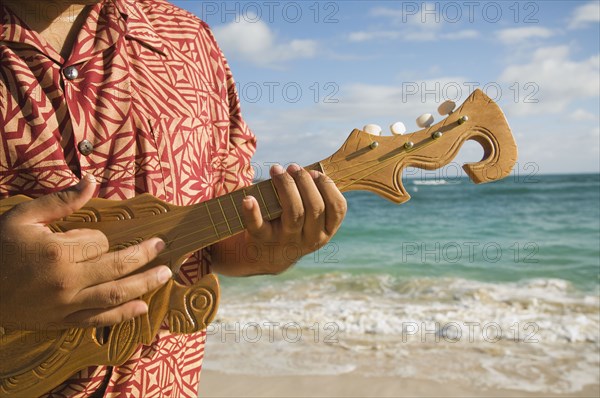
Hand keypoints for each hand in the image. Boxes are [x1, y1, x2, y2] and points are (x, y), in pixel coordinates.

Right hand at [0, 175, 171, 329]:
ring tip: (166, 273)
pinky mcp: (62, 321)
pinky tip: (143, 307)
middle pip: (118, 267)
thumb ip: (61, 201)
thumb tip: (91, 180)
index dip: (99, 237)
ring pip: (115, 294)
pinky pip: (99, 319)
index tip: (89, 238)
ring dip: (145, 284)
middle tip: (162, 246)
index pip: (98, 242)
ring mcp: (67, 305)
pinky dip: (123, 315)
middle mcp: (67, 281)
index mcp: (58, 252)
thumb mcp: (24, 217)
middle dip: (144, 255)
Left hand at [212, 164, 346, 275]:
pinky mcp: (263, 240)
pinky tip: (249, 198)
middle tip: (293, 167)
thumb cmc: (291, 225)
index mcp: (326, 231)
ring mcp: (287, 241)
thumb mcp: (310, 220)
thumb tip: (312, 169)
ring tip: (277, 169)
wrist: (266, 256)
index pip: (337, 208)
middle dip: (305, 182)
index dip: (328, 186)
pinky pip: (259, 226)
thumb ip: (315, 198)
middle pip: (315, 207)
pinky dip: (252, 212)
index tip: (314, 172)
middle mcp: (310, 239)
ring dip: (286, 186)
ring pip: (294, 213)